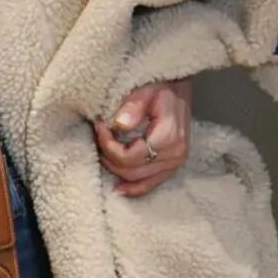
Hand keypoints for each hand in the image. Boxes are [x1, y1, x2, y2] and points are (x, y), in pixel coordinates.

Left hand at [92, 78, 191, 197]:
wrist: (178, 90)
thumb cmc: (162, 87)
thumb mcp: (146, 90)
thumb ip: (133, 107)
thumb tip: (119, 125)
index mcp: (168, 138)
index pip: (129, 156)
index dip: (108, 145)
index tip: (99, 126)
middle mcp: (175, 156)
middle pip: (131, 171)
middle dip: (109, 157)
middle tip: (99, 137)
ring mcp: (175, 163)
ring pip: (138, 180)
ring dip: (118, 171)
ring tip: (104, 155)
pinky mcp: (173, 165)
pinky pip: (151, 184)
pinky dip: (135, 188)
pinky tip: (120, 189)